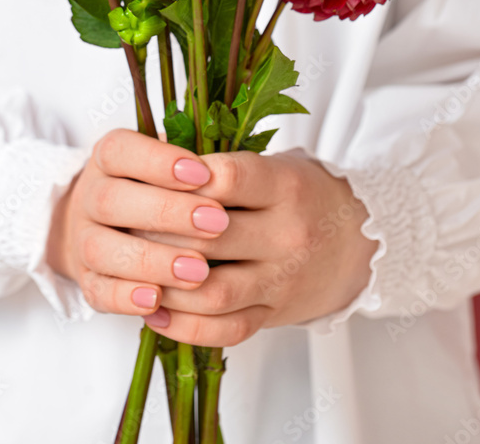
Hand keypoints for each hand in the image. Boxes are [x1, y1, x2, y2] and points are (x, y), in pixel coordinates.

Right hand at [47, 129, 229, 317]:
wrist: (112, 224)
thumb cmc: (158, 186)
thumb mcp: (173, 164)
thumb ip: (191, 165)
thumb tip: (224, 176)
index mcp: (108, 158)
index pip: (120, 150)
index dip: (158, 161)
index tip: (204, 173)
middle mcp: (89, 196)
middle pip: (110, 200)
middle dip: (166, 213)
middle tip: (217, 223)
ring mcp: (83, 240)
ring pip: (100, 249)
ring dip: (151, 261)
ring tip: (198, 270)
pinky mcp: (87, 281)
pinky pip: (97, 292)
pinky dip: (125, 298)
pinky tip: (158, 299)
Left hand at [136, 150, 376, 346]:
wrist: (354, 239)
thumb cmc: (299, 193)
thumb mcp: (272, 163)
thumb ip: (222, 162)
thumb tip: (155, 150)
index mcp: (286, 186)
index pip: (228, 179)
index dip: (183, 178)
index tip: (153, 177)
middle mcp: (287, 234)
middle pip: (210, 237)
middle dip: (159, 232)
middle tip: (125, 223)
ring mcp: (282, 279)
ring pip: (213, 291)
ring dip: (165, 285)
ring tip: (134, 272)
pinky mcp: (275, 314)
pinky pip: (226, 329)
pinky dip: (185, 327)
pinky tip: (155, 313)